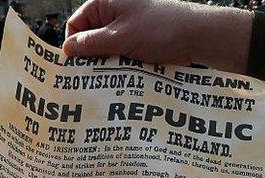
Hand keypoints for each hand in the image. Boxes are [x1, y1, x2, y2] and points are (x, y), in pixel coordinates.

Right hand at [63, 0, 251, 72]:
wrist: (197, 36)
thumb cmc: (160, 29)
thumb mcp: (120, 37)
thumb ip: (91, 43)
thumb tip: (67, 49)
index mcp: (106, 3)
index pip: (76, 24)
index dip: (73, 45)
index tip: (75, 67)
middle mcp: (115, 14)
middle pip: (90, 39)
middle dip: (90, 58)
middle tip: (89, 80)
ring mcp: (127, 30)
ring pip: (106, 51)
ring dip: (106, 66)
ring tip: (107, 82)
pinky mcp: (139, 44)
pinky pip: (121, 57)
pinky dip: (120, 68)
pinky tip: (121, 81)